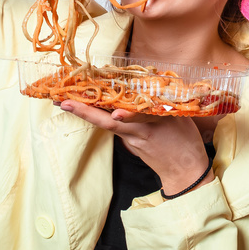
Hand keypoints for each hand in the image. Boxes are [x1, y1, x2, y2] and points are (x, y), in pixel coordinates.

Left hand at [58, 101, 214, 196]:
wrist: (184, 173)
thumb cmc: (186, 142)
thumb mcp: (181, 118)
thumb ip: (164, 100)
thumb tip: (151, 76)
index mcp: (157, 124)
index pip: (140, 117)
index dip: (129, 115)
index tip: (115, 113)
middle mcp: (139, 132)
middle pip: (110, 123)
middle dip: (85, 112)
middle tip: (63, 102)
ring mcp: (131, 139)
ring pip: (106, 124)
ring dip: (85, 113)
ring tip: (65, 102)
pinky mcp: (129, 143)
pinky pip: (112, 127)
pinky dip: (98, 116)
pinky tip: (84, 107)